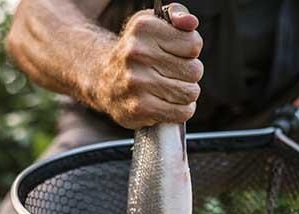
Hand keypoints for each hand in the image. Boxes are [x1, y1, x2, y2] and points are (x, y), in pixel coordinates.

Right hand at [95, 3, 203, 128]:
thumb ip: (177, 15)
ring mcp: (137, 83)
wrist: (104, 80)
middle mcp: (138, 53)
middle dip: (189, 74)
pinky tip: (168, 103)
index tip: (176, 52)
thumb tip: (191, 23)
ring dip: (186, 93)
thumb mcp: (153, 24)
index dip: (191, 51)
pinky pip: (181, 112)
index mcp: (144, 28)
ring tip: (170, 88)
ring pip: (190, 93)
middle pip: (194, 70)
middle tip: (172, 73)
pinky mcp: (140, 108)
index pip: (194, 44)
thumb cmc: (137, 51)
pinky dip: (181, 110)